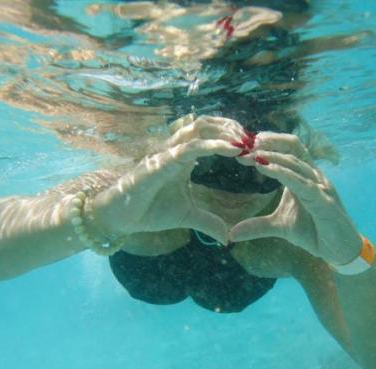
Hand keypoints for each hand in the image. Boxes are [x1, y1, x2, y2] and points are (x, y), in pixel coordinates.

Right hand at [90, 116, 243, 243]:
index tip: (252, 147)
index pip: (210, 133)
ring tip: (245, 142)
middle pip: (207, 123)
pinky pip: (190, 147)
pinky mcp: (162, 161)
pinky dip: (213, 145)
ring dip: (225, 132)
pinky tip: (232, 151)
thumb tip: (226, 238)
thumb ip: (208, 223)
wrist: (122, 218)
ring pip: (199, 127)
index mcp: (184, 157)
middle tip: (253, 140)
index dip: (232, 136)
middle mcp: (177, 149)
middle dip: (232, 127)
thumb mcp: (188, 216)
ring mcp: (169, 152)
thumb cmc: (150, 211)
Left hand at [230, 132, 361, 264]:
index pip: (288, 149)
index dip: (268, 143)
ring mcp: (320, 187)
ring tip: (252, 155)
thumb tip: (232, 234)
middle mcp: (313, 177)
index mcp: (303, 177)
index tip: (244, 145)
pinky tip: (266, 169)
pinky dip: (284, 174)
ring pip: (296, 162)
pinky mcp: (324, 202)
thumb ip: (257, 226)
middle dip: (269, 142)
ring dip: (272, 156)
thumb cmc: (314, 233)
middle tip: (246, 144)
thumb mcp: (279, 227)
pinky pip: (302, 183)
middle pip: (293, 146)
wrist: (338, 251)